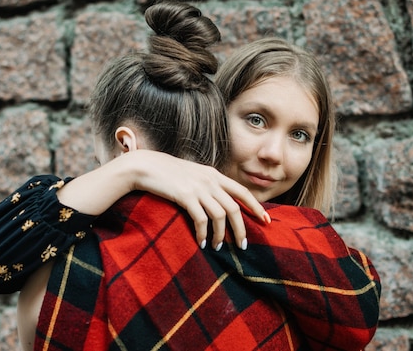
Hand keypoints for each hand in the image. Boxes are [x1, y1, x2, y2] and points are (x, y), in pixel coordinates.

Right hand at [123, 150, 269, 249]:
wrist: (145, 166)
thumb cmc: (167, 174)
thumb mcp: (193, 175)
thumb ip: (208, 185)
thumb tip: (221, 203)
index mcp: (214, 174)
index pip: (242, 191)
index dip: (256, 207)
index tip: (267, 221)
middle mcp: (210, 180)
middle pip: (234, 208)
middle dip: (241, 229)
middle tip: (243, 246)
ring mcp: (198, 188)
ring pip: (220, 216)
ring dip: (220, 235)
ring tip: (217, 247)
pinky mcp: (185, 196)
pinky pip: (201, 220)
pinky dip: (203, 234)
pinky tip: (200, 242)